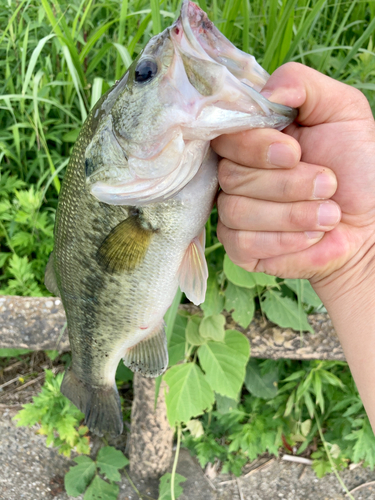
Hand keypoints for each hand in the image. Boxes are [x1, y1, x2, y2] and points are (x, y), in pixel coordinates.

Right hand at [212, 62, 374, 299]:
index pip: (225, 135)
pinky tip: (310, 236)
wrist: (368, 224)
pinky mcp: (238, 246)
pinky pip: (242, 242)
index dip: (255, 146)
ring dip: (292, 214)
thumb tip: (263, 93)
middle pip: (231, 175)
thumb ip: (302, 84)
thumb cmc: (356, 167)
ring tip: (328, 214)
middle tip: (327, 186)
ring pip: (237, 209)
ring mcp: (233, 211)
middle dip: (287, 184)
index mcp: (253, 139)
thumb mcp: (341, 110)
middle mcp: (236, 173)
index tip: (294, 153)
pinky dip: (284, 240)